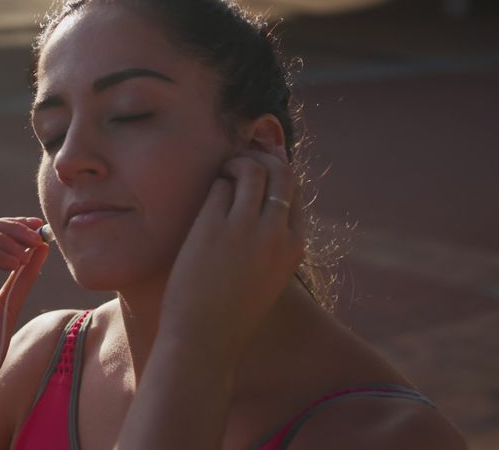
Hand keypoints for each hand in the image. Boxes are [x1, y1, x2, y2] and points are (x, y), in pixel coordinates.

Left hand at [159, 147, 304, 356]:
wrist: (204, 340)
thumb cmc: (231, 313)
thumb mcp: (267, 278)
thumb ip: (271, 244)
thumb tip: (262, 208)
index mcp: (294, 247)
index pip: (295, 192)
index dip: (276, 176)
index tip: (258, 177)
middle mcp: (276, 233)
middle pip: (281, 172)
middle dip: (261, 159)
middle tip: (239, 165)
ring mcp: (245, 229)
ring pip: (251, 171)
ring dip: (235, 163)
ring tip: (221, 174)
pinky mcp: (213, 227)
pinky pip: (217, 187)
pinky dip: (212, 185)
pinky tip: (203, 200)